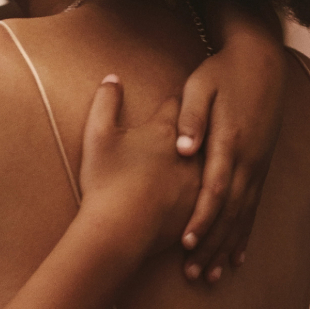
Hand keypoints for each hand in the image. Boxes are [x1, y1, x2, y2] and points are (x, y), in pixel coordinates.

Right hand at [75, 73, 200, 269]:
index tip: (179, 98)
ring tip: (209, 163)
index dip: (176, 100)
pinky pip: (211, 196)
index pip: (177, 104)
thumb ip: (106, 102)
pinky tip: (209, 196)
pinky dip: (210, 194)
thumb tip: (113, 78)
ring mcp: (199, 181)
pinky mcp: (201, 208)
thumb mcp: (98, 136)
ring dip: (209, 161)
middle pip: (201, 131)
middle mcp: (190, 152)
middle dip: (201, 127)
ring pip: (210, 165)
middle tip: (205, 121)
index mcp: (166, 131)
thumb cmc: (107, 181)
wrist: (120, 230)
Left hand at [173, 8, 287, 281]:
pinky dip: (245, 234)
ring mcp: (258, 165)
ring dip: (227, 246)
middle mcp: (248, 159)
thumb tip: (183, 147)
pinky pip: (254, 207)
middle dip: (212, 244)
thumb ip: (191, 118)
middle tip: (194, 273)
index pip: (215, 188)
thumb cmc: (221, 72)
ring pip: (244, 215)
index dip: (202, 217)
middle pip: (230, 211)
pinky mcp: (262, 166)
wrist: (261, 61)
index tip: (186, 241)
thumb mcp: (200, 87)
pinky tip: (238, 257)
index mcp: (230, 140)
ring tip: (212, 275)